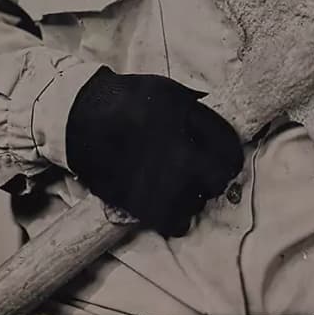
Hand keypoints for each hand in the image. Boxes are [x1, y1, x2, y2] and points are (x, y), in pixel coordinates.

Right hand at [65, 67, 242, 237]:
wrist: (81, 117)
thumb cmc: (127, 99)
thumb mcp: (168, 91)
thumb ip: (195, 110)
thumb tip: (216, 124)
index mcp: (189, 121)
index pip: (229, 145)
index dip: (232, 152)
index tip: (227, 156)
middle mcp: (180, 153)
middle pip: (220, 177)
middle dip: (218, 174)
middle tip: (207, 172)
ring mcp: (162, 181)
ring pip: (199, 203)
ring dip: (196, 196)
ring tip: (184, 186)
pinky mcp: (142, 204)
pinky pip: (175, 223)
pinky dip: (176, 217)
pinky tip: (169, 203)